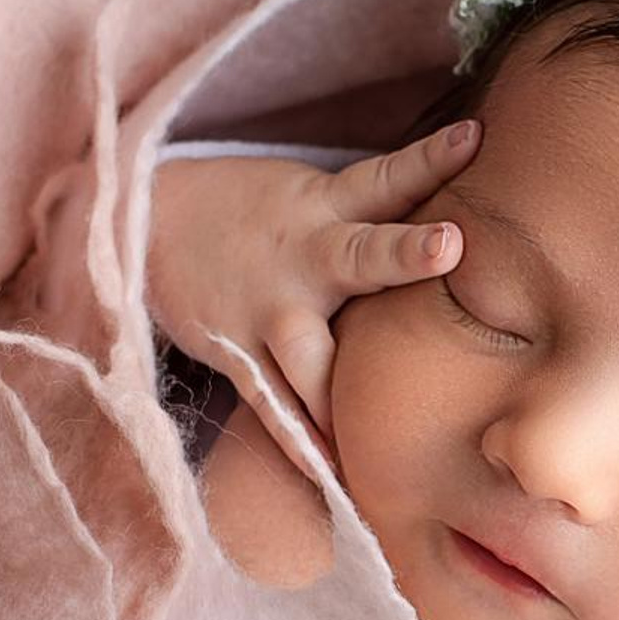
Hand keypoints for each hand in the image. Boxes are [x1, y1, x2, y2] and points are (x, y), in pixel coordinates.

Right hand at [147, 120, 480, 461]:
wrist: (143, 226)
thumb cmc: (250, 215)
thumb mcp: (308, 196)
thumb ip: (373, 213)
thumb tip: (463, 220)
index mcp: (325, 209)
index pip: (388, 177)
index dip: (431, 157)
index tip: (475, 137)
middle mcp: (305, 258)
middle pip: (362, 254)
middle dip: (405, 253)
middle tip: (449, 245)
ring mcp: (270, 313)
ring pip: (315, 355)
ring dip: (343, 389)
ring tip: (375, 429)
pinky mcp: (238, 357)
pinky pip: (276, 410)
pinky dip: (305, 446)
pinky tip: (337, 481)